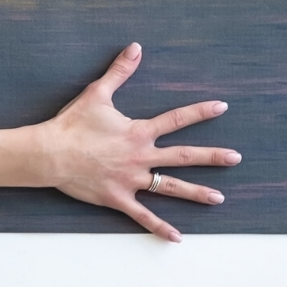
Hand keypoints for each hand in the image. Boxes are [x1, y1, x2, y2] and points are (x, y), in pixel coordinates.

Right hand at [32, 42, 238, 241]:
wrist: (50, 152)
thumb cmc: (72, 124)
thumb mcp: (97, 93)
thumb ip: (119, 71)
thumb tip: (136, 48)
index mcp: (138, 132)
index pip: (176, 119)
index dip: (200, 112)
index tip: (222, 107)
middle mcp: (141, 157)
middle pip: (183, 157)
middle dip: (212, 157)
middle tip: (236, 157)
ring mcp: (132, 180)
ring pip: (171, 187)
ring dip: (196, 193)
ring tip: (219, 198)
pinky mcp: (119, 198)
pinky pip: (144, 216)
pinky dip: (160, 227)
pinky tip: (178, 238)